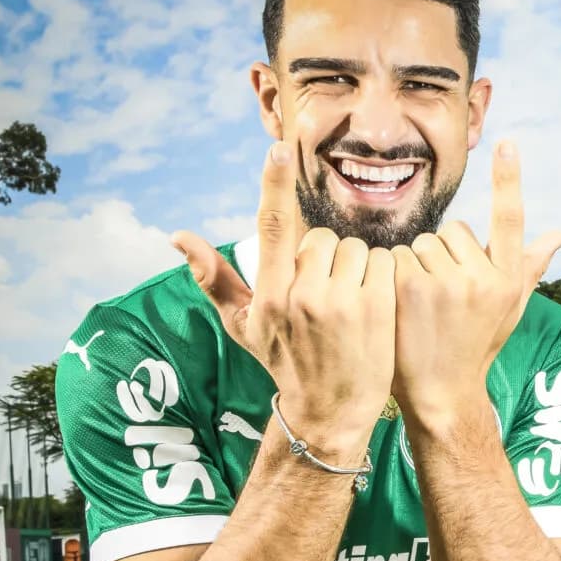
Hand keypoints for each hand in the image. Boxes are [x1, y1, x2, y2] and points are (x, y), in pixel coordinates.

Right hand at [171, 141, 396, 458]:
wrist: (329, 412)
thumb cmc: (285, 363)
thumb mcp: (243, 326)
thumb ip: (214, 279)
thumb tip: (177, 236)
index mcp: (269, 296)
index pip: (271, 227)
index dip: (274, 185)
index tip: (278, 149)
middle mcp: (302, 296)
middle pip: (320, 238)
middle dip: (325, 255)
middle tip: (327, 292)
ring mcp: (341, 303)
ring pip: (353, 248)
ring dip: (354, 266)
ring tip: (349, 302)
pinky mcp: (376, 308)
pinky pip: (382, 263)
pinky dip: (380, 275)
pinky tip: (374, 305)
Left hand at [392, 140, 560, 433]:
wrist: (442, 393)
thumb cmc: (476, 346)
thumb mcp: (510, 309)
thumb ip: (530, 265)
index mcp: (510, 280)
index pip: (511, 220)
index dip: (509, 180)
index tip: (508, 143)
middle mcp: (487, 278)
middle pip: (455, 231)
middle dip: (444, 254)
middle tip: (442, 298)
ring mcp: (451, 281)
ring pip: (425, 242)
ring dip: (418, 264)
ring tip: (423, 304)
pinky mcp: (416, 285)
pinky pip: (399, 255)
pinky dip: (395, 274)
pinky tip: (402, 304)